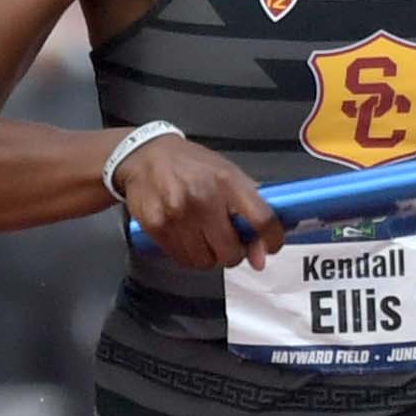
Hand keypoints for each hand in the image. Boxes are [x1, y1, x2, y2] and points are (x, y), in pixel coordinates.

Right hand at [114, 133, 283, 270]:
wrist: (144, 154)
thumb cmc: (190, 164)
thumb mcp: (227, 172)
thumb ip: (252, 206)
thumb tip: (263, 250)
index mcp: (227, 181)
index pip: (262, 219)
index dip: (271, 240)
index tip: (271, 247)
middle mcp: (203, 197)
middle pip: (231, 251)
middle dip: (234, 253)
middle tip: (228, 243)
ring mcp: (178, 213)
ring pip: (206, 261)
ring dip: (209, 256)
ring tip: (204, 238)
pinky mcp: (156, 226)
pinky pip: (182, 259)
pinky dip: (188, 255)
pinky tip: (186, 237)